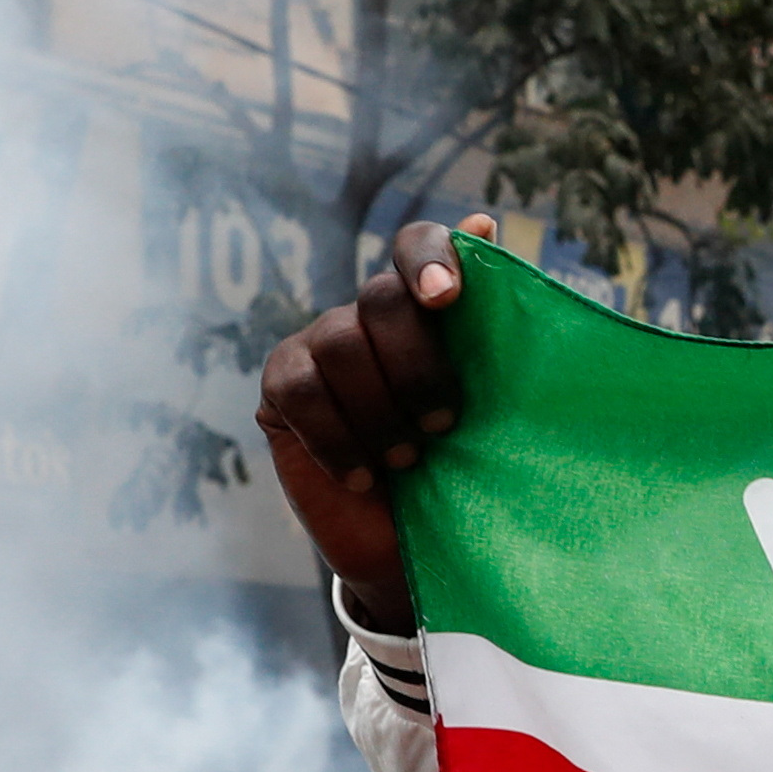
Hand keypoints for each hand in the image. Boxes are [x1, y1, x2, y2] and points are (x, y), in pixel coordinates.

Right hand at [255, 215, 493, 631]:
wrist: (408, 549)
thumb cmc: (460, 473)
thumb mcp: (491, 411)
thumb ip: (492, 332)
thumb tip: (485, 222)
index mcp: (424, 307)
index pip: (417, 245)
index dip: (430, 259)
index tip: (448, 299)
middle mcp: (368, 316)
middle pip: (381, 299)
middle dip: (416, 365)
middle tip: (444, 427)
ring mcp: (319, 347)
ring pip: (340, 345)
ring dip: (379, 411)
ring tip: (406, 462)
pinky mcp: (280, 389)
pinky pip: (300, 393)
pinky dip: (336, 437)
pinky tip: (361, 474)